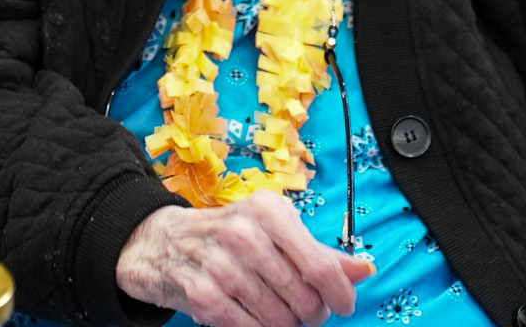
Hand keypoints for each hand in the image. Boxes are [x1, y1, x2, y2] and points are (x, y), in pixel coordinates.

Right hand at [115, 195, 372, 326]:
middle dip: (311, 314)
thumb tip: (364, 270)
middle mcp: (243, 232)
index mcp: (268, 211)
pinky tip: (254, 320)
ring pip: (277, 318)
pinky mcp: (200, 292)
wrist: (161, 241)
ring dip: (284, 325)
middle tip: (303, 312)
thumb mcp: (274, 231)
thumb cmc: (228, 236)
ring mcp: (219, 263)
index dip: (339, 294)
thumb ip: (319, 253)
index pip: (320, 264)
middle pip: (302, 297)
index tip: (342, 305)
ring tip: (278, 316)